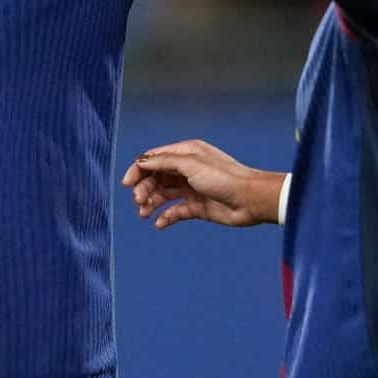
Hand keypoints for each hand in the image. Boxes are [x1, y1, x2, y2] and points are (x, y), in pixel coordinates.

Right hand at [121, 140, 282, 229]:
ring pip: (162, 195)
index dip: (138, 170)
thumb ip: (163, 162)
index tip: (127, 184)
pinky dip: (165, 217)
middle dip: (143, 189)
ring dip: (150, 203)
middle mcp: (187, 170)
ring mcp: (191, 189)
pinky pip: (175, 212)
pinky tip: (159, 223)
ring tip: (144, 213)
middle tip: (139, 202)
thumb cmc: (224, 177)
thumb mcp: (190, 164)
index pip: (154, 160)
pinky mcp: (197, 207)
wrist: (251, 200)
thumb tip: (140, 161)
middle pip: (155, 178)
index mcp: (185, 154)